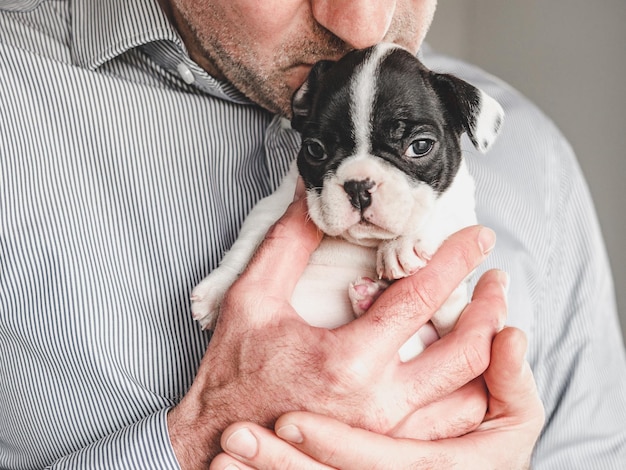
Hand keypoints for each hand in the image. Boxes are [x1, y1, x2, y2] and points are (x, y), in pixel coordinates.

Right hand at [168, 196, 500, 467]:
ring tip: (493, 321)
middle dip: (491, 310)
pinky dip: (468, 393)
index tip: (478, 236)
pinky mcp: (384, 449)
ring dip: (488, 354)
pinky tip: (468, 370)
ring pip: (468, 396)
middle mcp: (378, 404)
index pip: (420, 298)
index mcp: (347, 362)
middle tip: (498, 281)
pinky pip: (449, 426)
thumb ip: (287, 243)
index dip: (454, 259)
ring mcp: (387, 433)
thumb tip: (310, 195)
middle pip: (464, 353)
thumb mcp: (252, 300)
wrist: (217, 442)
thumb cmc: (230, 376)